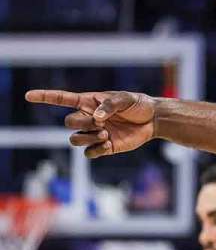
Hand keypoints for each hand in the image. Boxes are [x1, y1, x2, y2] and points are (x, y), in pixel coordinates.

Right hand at [25, 89, 156, 158]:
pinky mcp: (104, 146)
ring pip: (74, 140)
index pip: (62, 99)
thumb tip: (96, 117)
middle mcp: (88, 117)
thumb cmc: (138, 104)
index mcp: (89, 102)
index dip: (45, 97)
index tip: (28, 96)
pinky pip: (88, 153)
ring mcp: (95, 133)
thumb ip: (109, 105)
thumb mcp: (126, 99)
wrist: (153, 120)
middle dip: (81, 123)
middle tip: (101, 123)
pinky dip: (95, 150)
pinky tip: (108, 143)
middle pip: (68, 123)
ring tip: (106, 133)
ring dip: (87, 138)